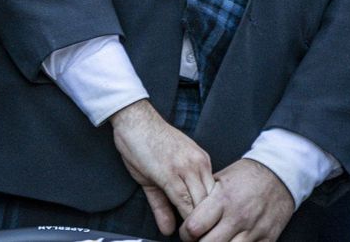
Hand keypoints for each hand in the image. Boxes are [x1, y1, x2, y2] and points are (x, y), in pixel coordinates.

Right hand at [108, 99, 213, 235]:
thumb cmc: (147, 143)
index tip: (211, 233)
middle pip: (212, 203)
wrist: (135, 120)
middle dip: (210, 225)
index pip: (214, 197)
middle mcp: (198, 164)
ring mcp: (186, 167)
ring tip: (196, 240)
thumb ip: (163, 205)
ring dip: (198, 226)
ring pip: (200, 204)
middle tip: (206, 240)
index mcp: (201, 163)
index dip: (212, 218)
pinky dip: (185, 218)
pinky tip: (182, 232)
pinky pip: (182, 200)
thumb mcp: (157, 177)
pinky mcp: (170, 172)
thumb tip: (168, 230)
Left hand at [180, 159, 294, 241]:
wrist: (280, 174)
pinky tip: (233, 241)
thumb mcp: (221, 179)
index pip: (193, 228)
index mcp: (223, 199)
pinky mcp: (267, 239)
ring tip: (217, 239)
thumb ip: (203, 197)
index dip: (186, 233)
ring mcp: (253, 230)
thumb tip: (185, 210)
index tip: (188, 232)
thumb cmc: (248, 176)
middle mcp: (237, 217)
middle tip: (200, 238)